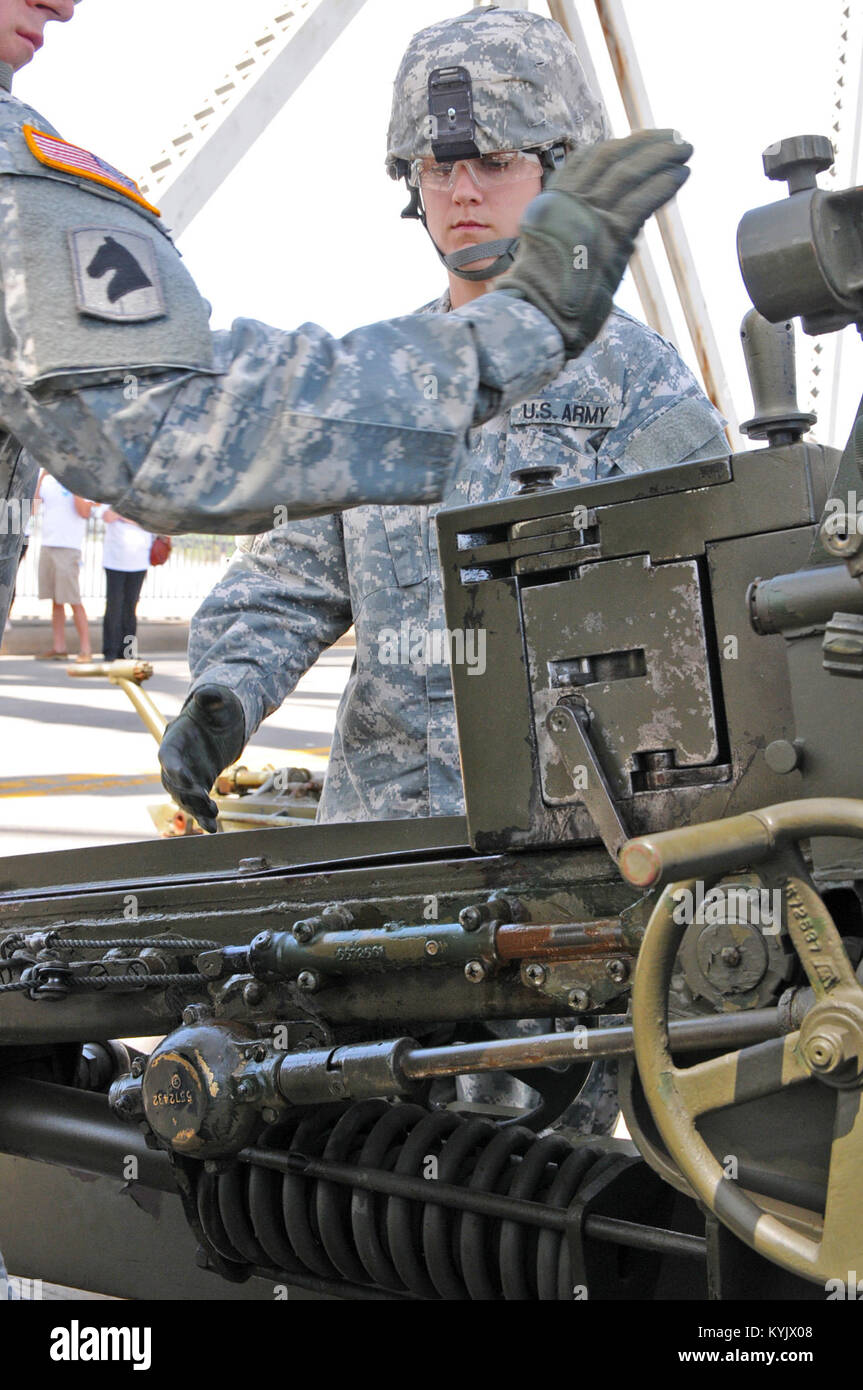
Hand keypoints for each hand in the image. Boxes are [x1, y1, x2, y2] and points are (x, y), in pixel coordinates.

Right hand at [158, 685, 245, 832]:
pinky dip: (203, 815)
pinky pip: (197, 803)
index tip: (182, 776)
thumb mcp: (216, 702)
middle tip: (202, 800)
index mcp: (174, 740)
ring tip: (211, 820)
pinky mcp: (198, 785)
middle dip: (186, 793)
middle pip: (173, 782)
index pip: (167, 756)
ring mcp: (186, 776)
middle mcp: (175, 761)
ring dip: (195, 809)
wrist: (220, 723)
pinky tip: (213, 827)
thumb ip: (211, 699)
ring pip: (184, 797)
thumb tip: (210, 694)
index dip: (173, 767)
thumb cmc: (215, 710)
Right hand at [496, 129, 691, 354]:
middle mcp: (570, 202)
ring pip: (630, 172)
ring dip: (662, 156)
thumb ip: (580, 231)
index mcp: (553, 202)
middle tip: (672, 135)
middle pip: (612, 156)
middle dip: (646, 142)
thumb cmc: (546, 296)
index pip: (588, 159)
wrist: (539, 316)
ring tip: (685, 148)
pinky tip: (682, 174)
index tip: (640, 139)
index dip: (618, 145)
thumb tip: (622, 229)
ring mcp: (590, 216)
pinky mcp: (612, 234)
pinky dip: (664, 184)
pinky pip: (643, 200)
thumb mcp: (554, 251)